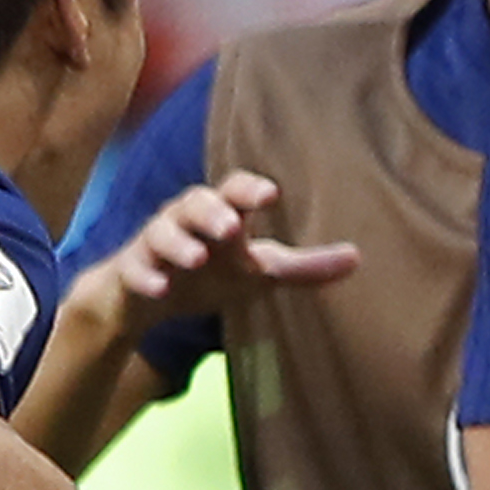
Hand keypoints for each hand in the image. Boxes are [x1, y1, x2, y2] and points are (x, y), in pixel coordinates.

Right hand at [74, 172, 356, 344]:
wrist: (143, 298)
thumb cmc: (210, 274)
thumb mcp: (258, 271)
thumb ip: (304, 267)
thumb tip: (358, 258)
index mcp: (220, 214)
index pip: (234, 191)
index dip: (250, 190)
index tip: (271, 195)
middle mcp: (186, 221)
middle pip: (195, 203)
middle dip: (212, 211)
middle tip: (232, 226)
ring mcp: (155, 244)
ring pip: (161, 233)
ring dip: (179, 243)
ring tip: (197, 258)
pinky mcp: (131, 271)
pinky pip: (134, 270)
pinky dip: (146, 277)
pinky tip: (160, 289)